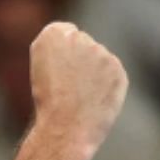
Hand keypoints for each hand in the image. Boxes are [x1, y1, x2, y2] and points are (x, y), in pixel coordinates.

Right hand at [30, 22, 127, 157]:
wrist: (65, 127)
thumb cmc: (49, 102)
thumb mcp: (42, 68)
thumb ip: (60, 50)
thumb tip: (79, 49)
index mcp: (53, 33)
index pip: (67, 33)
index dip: (64, 56)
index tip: (59, 72)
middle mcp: (78, 37)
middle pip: (85, 44)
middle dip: (82, 60)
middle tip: (71, 87)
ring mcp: (100, 51)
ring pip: (100, 59)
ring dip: (96, 73)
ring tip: (82, 96)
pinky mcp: (117, 67)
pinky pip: (114, 73)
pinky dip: (108, 86)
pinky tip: (96, 99)